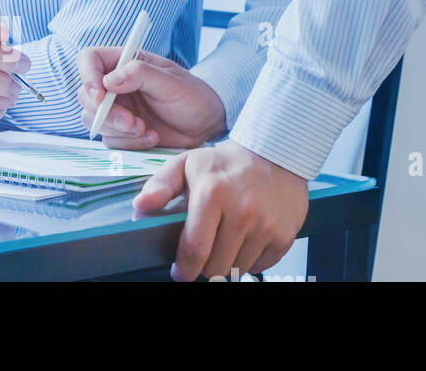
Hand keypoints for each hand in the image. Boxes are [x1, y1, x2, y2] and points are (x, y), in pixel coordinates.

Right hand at [76, 47, 225, 149]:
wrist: (206, 125)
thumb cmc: (193, 96)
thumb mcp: (172, 82)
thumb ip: (141, 74)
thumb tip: (109, 80)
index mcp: (124, 63)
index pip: (89, 59)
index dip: (87, 76)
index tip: (100, 96)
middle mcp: (115, 85)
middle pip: (86, 95)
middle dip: (106, 113)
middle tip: (132, 122)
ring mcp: (116, 109)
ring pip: (94, 120)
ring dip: (119, 130)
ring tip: (147, 130)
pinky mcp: (120, 132)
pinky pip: (110, 139)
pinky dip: (129, 143)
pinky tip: (151, 137)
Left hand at [133, 141, 307, 280]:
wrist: (276, 154)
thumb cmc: (227, 162)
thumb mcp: (187, 163)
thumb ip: (160, 185)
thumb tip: (141, 206)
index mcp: (212, 194)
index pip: (194, 249)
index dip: (183, 268)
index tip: (179, 271)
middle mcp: (242, 211)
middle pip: (215, 266)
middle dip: (204, 265)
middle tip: (203, 252)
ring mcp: (266, 225)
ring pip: (238, 269)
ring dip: (227, 263)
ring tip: (224, 243)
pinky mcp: (285, 235)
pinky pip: (261, 266)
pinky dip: (250, 260)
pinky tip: (245, 241)